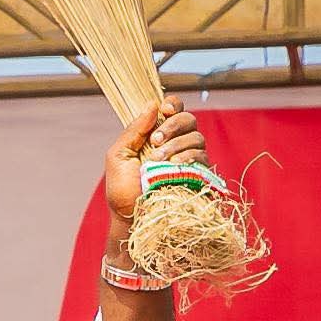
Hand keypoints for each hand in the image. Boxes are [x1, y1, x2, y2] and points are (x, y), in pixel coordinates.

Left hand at [104, 95, 210, 225]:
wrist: (131, 217)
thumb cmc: (121, 188)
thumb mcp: (118, 155)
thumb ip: (134, 130)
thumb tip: (152, 104)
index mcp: (155, 134)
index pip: (173, 109)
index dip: (173, 104)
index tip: (164, 110)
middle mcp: (175, 142)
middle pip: (189, 118)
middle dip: (172, 125)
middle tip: (155, 141)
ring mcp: (188, 158)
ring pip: (196, 136)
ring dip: (176, 145)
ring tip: (156, 161)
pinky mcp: (198, 174)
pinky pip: (202, 156)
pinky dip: (187, 157)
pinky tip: (174, 166)